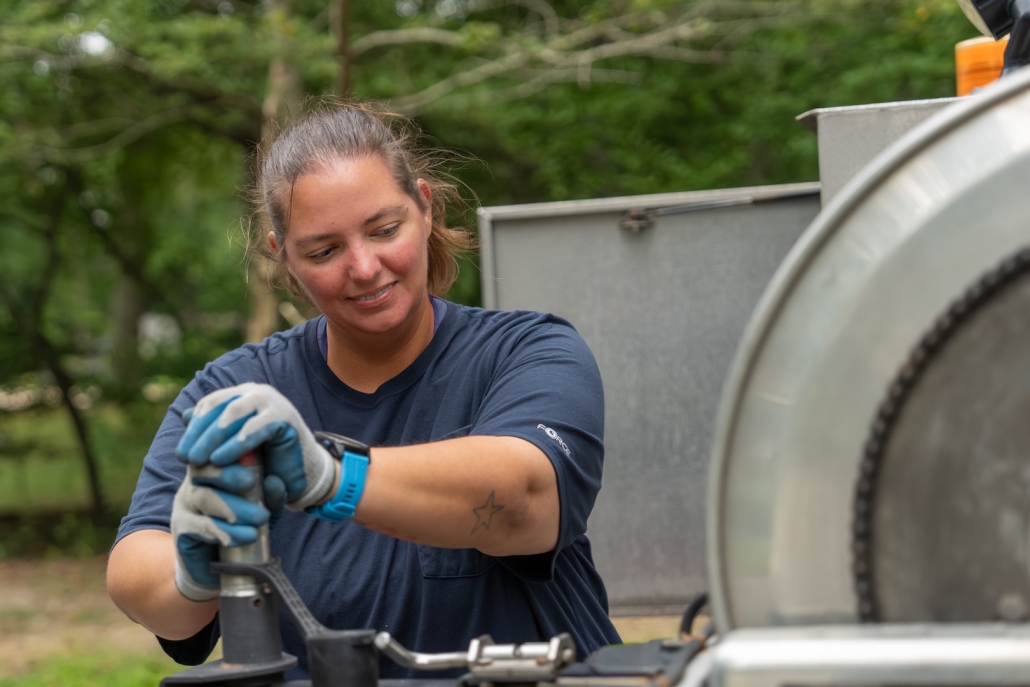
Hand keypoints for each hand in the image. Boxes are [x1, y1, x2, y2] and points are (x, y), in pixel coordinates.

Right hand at [170, 463, 270, 601]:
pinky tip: (246, 536)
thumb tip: (275, 481)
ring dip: (235, 507)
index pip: (214, 453)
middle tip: (251, 483)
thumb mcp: (263, 509)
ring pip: (204, 497)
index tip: (251, 453)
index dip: (228, 451)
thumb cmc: (242, 529)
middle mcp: (193, 485)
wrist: (219, 570)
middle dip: (228, 474)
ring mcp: (184, 507)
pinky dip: (226, 531)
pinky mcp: (181, 530)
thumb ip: (269, 496)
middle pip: (203, 470)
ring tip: (260, 518)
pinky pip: (201, 526)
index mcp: (212, 472)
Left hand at [176, 383, 336, 510]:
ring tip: (201, 460)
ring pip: (235, 411)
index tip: (181, 454)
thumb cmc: (264, 461)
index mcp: (241, 396)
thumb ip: (212, 432)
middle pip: (219, 406)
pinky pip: (257, 425)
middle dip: (200, 433)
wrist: (300, 475)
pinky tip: (221, 459)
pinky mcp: (284, 417)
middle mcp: (255, 394)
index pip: (210, 405)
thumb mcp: (232, 447)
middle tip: (187, 458)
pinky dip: (238, 441)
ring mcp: (271, 402)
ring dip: (214, 436)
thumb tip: (185, 415)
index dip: (194, 428)